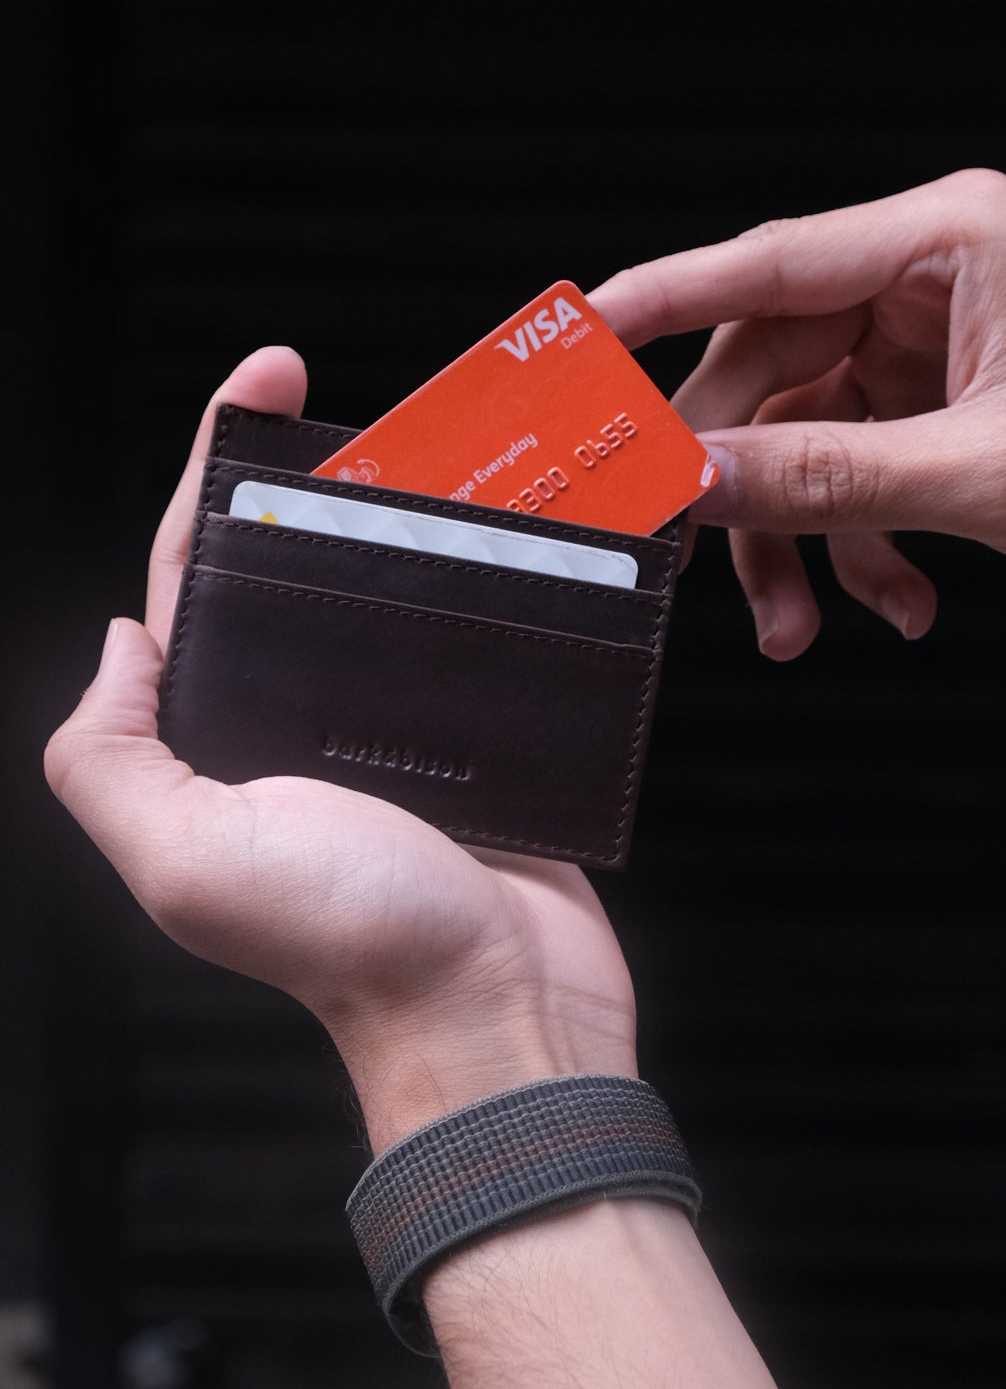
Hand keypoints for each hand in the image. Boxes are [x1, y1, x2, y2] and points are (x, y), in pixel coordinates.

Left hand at [44, 348, 636, 1150]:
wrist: (501, 1010)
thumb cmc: (352, 941)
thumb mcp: (186, 856)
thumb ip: (111, 753)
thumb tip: (120, 638)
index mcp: (216, 738)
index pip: (194, 575)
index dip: (213, 469)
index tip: (264, 377)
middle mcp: (292, 727)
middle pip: (288, 568)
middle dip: (305, 472)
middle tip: (352, 396)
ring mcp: (390, 731)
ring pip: (383, 594)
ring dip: (399, 517)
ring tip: (438, 442)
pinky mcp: (478, 741)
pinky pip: (470, 639)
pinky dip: (484, 582)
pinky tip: (512, 533)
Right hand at [590, 169, 1005, 657]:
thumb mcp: (983, 474)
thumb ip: (826, 478)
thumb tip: (695, 483)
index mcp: (946, 241)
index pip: (767, 263)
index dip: (660, 302)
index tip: (576, 340)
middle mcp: (927, 279)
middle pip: (769, 367)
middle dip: (739, 479)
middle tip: (687, 555)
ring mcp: (929, 345)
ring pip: (802, 435)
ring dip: (796, 538)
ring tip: (798, 627)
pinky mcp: (937, 405)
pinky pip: (852, 471)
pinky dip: (860, 546)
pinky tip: (899, 602)